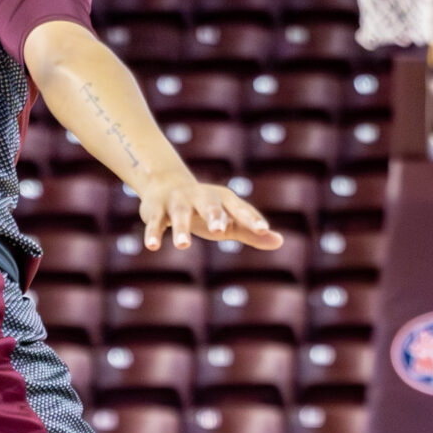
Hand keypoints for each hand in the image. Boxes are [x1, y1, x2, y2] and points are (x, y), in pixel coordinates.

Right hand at [140, 181, 281, 252]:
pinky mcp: (156, 210)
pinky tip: (152, 246)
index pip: (239, 208)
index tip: (263, 230)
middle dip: (214, 216)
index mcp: (222, 199)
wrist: (165, 185)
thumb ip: (251, 232)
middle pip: (209, 205)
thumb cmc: (205, 209)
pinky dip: (153, 233)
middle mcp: (200, 197)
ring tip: (183, 245)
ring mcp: (177, 202)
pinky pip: (154, 222)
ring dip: (181, 229)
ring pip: (179, 215)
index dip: (250, 219)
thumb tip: (280, 242)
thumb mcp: (229, 220)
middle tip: (220, 231)